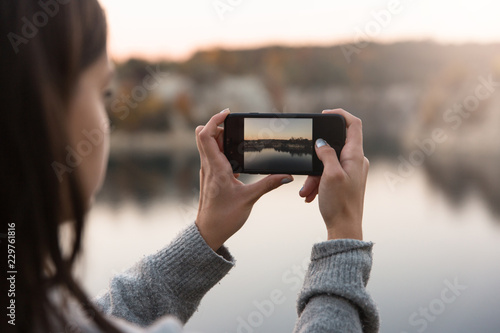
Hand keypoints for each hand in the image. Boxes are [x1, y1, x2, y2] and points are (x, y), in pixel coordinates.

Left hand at [195, 109, 293, 250]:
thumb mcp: (249, 199)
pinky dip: (222, 150)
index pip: (205, 135)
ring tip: (238, 136)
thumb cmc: (224, 217)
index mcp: (215, 168)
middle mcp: (208, 166)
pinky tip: (237, 156)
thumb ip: (268, 184)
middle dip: (218, 125)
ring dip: (219, 137)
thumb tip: (286, 176)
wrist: (208, 233)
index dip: (214, 120)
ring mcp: (207, 172)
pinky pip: (212, 157)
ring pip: (207, 146)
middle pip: (203, 136)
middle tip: (235, 124)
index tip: (228, 113)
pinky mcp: (210, 178)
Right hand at [299, 109, 368, 240]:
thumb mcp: (329, 175)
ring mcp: (352, 171)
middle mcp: (356, 161)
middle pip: (334, 146)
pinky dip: (318, 182)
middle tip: (307, 168)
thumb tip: (321, 142)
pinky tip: (310, 194)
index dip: (340, 115)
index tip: (324, 115)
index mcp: (355, 156)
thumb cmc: (340, 203)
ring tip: (306, 190)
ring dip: (314, 174)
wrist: (345, 228)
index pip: (354, 125)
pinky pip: (328, 174)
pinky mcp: (346, 181)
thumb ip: (326, 154)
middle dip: (316, 157)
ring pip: (328, 162)